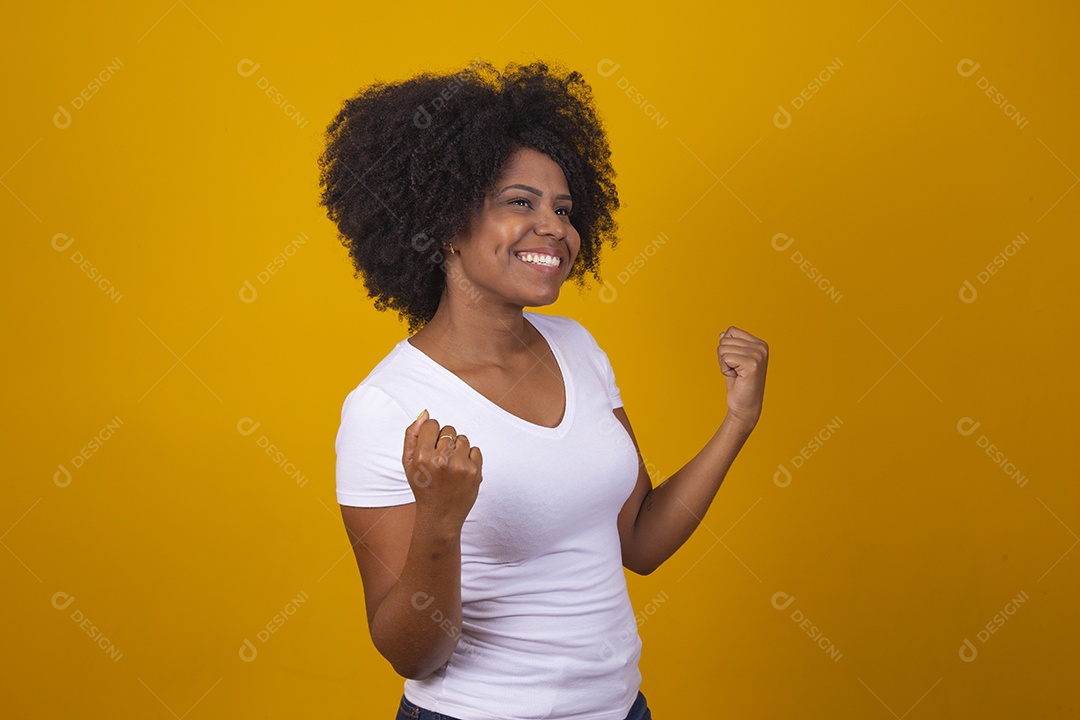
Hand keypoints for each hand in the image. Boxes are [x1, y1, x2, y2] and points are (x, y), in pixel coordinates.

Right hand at [402, 410, 483, 533]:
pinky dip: (469, 458)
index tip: (431, 447)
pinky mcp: (475, 471)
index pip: (432, 424)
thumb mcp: (408, 463)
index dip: (431, 434)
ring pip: (462, 438)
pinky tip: (460, 471)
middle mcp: (441, 460)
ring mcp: (460, 466)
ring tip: (450, 466)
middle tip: (440, 460)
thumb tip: (425, 413)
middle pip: (448, 430)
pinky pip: (475, 449)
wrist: (440, 515)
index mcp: (422, 457)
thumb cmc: (424, 487)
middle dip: (444, 441)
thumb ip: (412, 435)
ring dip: (457, 448)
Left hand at [717, 326, 767, 431]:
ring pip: (723, 349)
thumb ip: (730, 346)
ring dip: (724, 364)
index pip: (731, 331)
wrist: (745, 406)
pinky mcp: (752, 364)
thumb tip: (723, 333)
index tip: (735, 362)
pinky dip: (725, 370)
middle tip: (735, 370)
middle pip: (725, 339)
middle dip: (723, 356)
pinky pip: (725, 358)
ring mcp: (758, 355)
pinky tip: (736, 377)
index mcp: (759, 343)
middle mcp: (761, 347)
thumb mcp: (733, 361)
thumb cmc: (739, 384)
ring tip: (736, 374)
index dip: (726, 347)